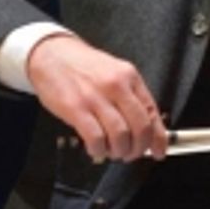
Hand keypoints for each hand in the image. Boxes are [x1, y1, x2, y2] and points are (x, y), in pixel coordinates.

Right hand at [26, 34, 168, 163]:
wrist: (51, 54)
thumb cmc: (83, 67)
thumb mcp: (114, 73)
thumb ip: (130, 97)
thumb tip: (146, 129)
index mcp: (129, 77)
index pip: (152, 112)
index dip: (158, 138)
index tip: (158, 151)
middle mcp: (116, 85)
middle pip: (140, 127)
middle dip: (138, 148)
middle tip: (131, 154)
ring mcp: (96, 97)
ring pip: (120, 136)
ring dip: (119, 151)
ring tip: (112, 151)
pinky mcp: (76, 108)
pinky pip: (96, 138)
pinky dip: (99, 150)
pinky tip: (96, 148)